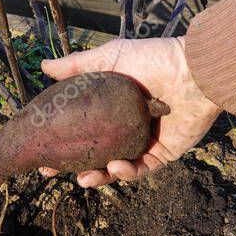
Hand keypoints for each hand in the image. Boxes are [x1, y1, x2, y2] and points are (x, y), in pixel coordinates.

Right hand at [39, 37, 220, 186]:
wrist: (194, 70)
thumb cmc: (154, 59)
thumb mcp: (111, 58)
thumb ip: (77, 65)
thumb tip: (44, 68)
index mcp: (112, 108)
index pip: (83, 129)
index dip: (61, 140)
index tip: (40, 150)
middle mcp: (126, 127)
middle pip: (95, 152)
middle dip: (75, 165)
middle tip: (51, 171)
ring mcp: (144, 141)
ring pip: (116, 167)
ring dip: (99, 176)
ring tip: (85, 178)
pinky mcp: (163, 153)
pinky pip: (141, 169)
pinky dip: (127, 172)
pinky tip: (114, 168)